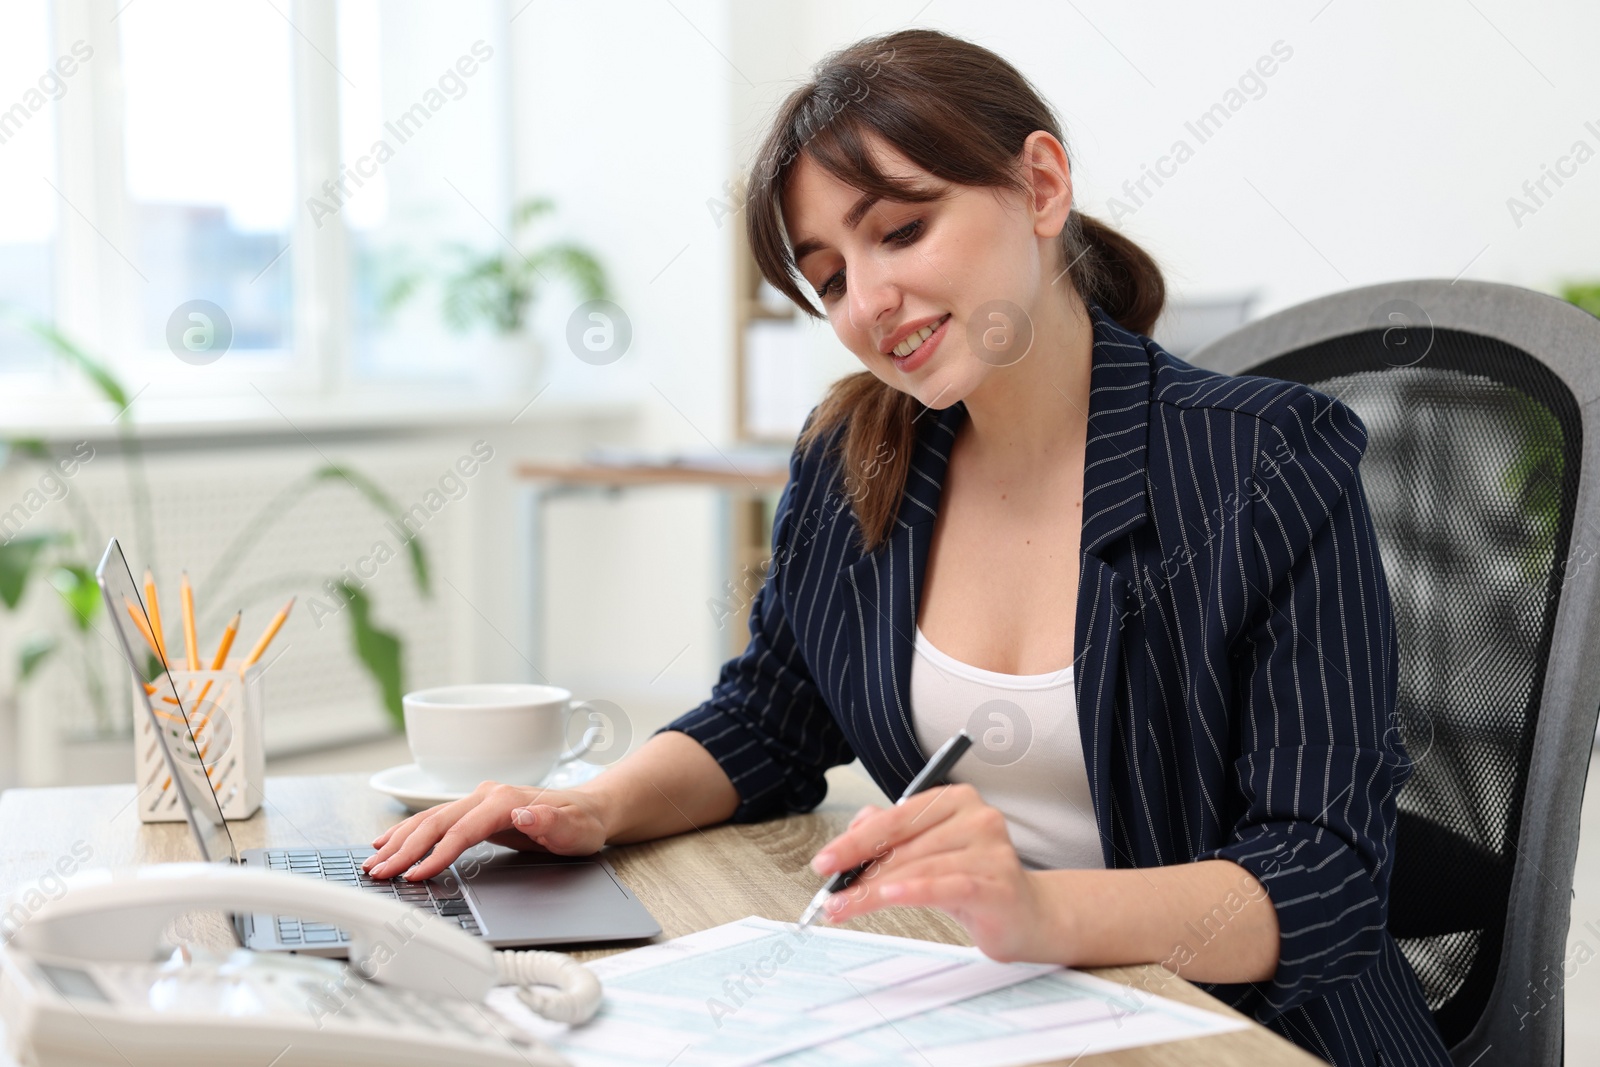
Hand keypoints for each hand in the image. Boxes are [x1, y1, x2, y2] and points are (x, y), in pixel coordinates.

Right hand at [363, 781, 609, 880]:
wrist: (589, 810)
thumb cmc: (582, 823)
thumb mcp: (576, 829)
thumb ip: (552, 824)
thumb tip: (525, 815)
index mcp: (507, 800)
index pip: (463, 829)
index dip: (437, 853)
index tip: (415, 874)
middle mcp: (488, 795)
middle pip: (437, 822)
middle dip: (404, 848)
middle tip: (378, 873)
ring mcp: (479, 801)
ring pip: (431, 819)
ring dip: (400, 840)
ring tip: (373, 860)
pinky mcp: (475, 811)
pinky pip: (437, 821)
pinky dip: (410, 832)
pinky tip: (391, 842)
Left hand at [809, 783, 1062, 963]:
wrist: (1027, 915)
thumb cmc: (974, 880)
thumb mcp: (930, 851)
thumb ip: (895, 834)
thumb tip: (855, 827)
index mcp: (957, 799)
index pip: (895, 817)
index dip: (855, 841)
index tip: (824, 862)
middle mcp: (978, 817)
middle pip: (903, 843)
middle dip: (858, 870)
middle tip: (828, 893)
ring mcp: (991, 850)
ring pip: (917, 867)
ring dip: (873, 890)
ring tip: (844, 907)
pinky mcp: (997, 884)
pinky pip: (945, 885)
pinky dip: (911, 891)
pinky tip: (885, 898)